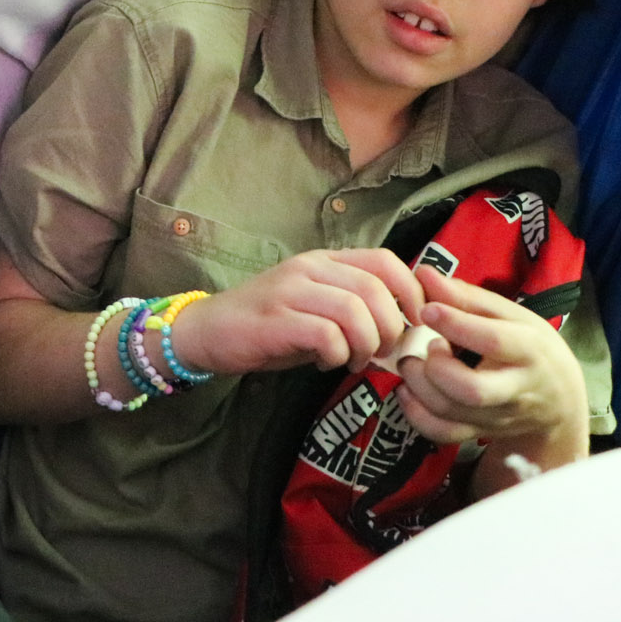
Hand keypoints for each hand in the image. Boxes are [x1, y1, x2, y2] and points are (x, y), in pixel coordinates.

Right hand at [169, 249, 423, 377]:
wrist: (206, 331)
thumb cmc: (267, 326)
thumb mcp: (314, 309)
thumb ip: (353, 311)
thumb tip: (401, 334)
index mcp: (324, 261)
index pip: (384, 260)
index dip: (411, 291)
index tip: (414, 322)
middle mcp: (309, 268)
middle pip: (374, 288)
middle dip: (390, 327)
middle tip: (381, 351)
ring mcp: (289, 291)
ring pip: (353, 310)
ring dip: (365, 343)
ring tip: (355, 360)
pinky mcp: (275, 319)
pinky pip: (326, 334)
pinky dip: (337, 354)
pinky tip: (327, 361)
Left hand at [394, 265, 586, 446]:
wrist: (558, 401)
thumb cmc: (530, 348)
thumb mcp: (511, 316)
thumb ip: (466, 296)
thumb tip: (423, 273)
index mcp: (528, 349)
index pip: (494, 340)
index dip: (456, 324)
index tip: (427, 309)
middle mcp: (515, 388)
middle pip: (472, 390)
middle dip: (438, 368)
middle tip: (427, 347)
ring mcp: (497, 416)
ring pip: (451, 413)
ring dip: (418, 386)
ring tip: (412, 363)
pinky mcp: (480, 433)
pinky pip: (443, 433)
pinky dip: (416, 414)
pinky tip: (408, 390)